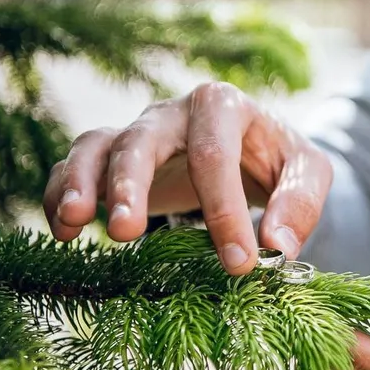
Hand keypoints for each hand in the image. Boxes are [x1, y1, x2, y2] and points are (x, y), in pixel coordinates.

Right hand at [43, 83, 332, 273]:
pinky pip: (76, 166)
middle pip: (142, 138)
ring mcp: (138, 132)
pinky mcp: (114, 157)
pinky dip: (61, 193)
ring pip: (96, 145)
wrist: (254, 150)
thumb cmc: (279, 160)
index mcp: (223, 106)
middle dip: (130, 185)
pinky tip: (62, 233)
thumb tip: (276, 248)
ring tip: (73, 221)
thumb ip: (300, 204)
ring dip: (80, 181)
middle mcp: (172, 113)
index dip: (224, 210)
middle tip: (127, 233)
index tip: (238, 264)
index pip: (214, 155)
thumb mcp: (307, 172)